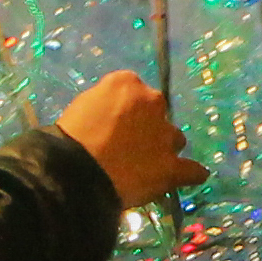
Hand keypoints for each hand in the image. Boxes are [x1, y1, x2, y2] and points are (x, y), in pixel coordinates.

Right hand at [55, 70, 200, 205]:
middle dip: (148, 126)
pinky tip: (191, 177)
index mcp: (126, 83)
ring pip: (175, 139)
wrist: (76, 171)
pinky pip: (192, 170)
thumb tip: (112, 117)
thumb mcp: (82, 107)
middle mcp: (152, 102)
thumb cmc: (69, 138)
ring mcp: (165, 135)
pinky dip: (192, 174)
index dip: (125, 108)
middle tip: (129, 144)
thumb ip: (105, 106)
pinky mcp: (172, 166)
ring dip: (165, 148)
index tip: (116, 122)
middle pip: (158, 112)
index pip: (133, 89)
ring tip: (148, 166)